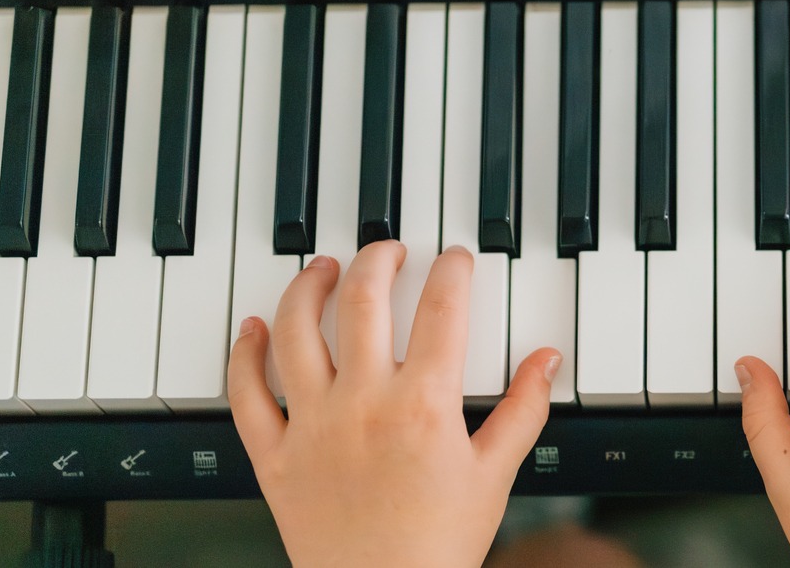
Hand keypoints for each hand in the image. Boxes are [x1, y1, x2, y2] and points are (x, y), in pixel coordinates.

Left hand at [227, 241, 560, 567]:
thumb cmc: (438, 547)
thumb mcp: (496, 474)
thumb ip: (523, 410)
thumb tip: (545, 361)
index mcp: (424, 405)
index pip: (441, 310)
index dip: (452, 271)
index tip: (456, 260)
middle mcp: (362, 403)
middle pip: (362, 300)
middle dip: (378, 259)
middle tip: (389, 251)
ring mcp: (311, 425)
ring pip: (295, 330)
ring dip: (308, 286)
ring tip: (323, 268)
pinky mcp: (273, 454)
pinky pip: (245, 392)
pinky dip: (244, 352)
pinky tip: (254, 327)